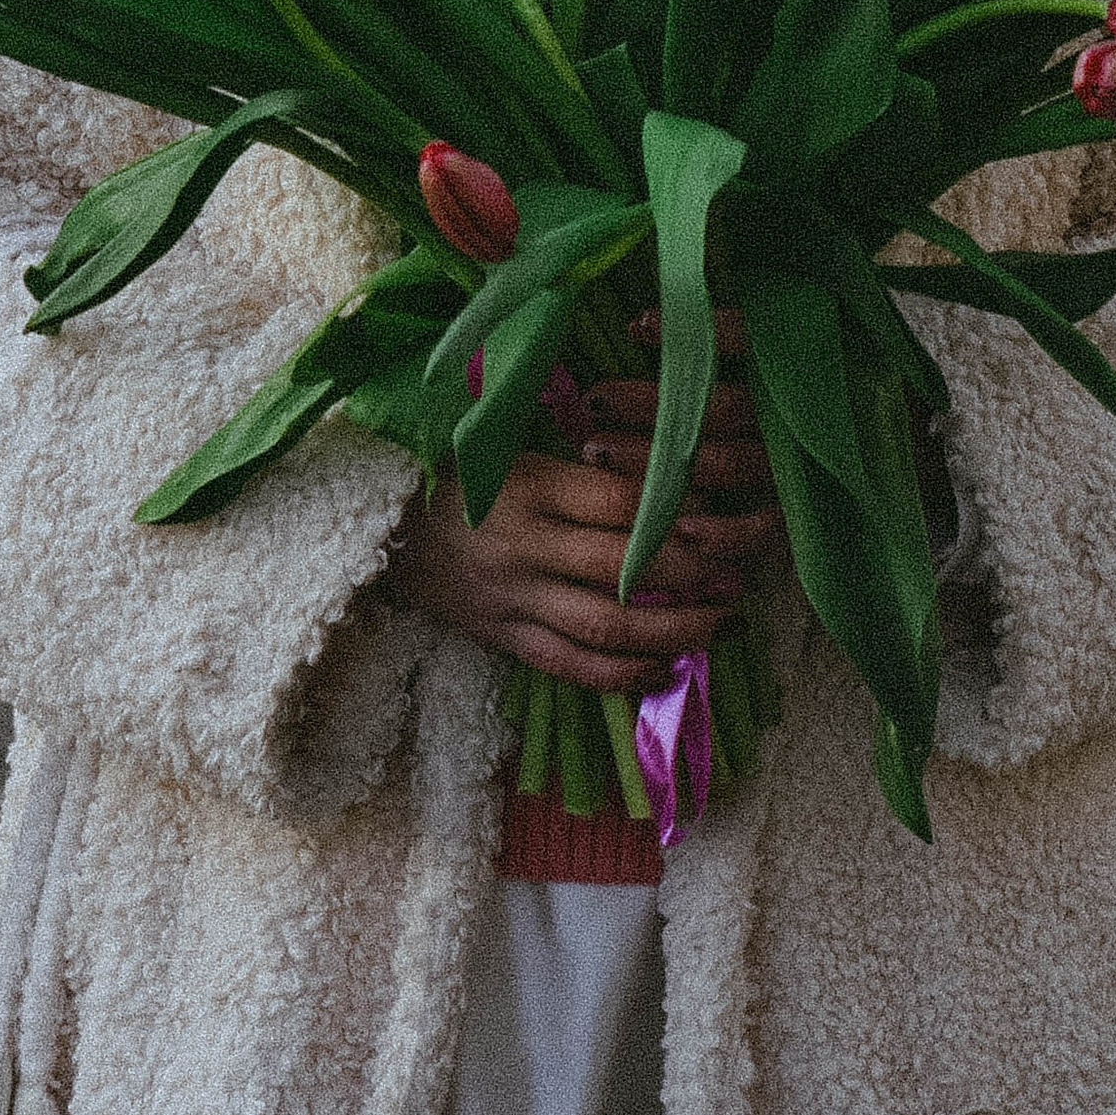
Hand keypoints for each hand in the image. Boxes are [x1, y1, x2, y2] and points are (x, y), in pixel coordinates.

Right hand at [383, 326, 782, 692]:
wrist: (376, 525)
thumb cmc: (450, 470)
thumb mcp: (503, 439)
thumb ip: (572, 449)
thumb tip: (653, 444)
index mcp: (530, 485)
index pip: (620, 499)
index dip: (677, 508)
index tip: (717, 511)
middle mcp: (526, 546)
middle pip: (626, 570)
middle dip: (693, 577)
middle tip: (739, 578)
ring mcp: (514, 598)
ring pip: (605, 628)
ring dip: (673, 632)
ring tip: (721, 626)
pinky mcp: (501, 636)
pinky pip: (567, 665)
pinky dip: (619, 675)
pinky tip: (661, 668)